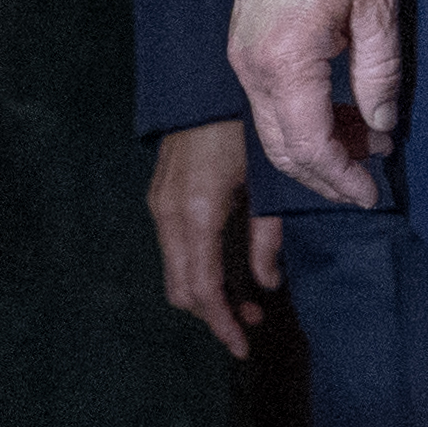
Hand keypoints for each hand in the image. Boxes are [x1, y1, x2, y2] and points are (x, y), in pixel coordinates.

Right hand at [148, 120, 286, 359]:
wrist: (206, 80)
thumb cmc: (243, 124)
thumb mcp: (267, 179)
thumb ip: (267, 234)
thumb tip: (268, 284)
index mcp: (196, 214)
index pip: (201, 289)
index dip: (222, 323)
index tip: (244, 346)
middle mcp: (168, 214)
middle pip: (181, 289)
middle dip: (214, 315)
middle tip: (251, 326)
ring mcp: (159, 204)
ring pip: (175, 271)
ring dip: (206, 294)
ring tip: (246, 302)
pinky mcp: (160, 195)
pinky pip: (173, 249)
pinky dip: (196, 269)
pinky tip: (225, 268)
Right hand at [228, 0, 407, 209]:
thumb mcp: (378, 7)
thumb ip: (380, 74)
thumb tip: (382, 124)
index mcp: (287, 61)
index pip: (310, 147)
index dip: (342, 177)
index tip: (371, 193)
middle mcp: (254, 67)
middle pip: (283, 150)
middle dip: (326, 173)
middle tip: (369, 177)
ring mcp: (242, 56)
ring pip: (272, 129)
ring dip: (315, 146)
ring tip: (366, 139)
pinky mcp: (243, 45)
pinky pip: (268, 102)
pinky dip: (300, 120)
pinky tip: (338, 113)